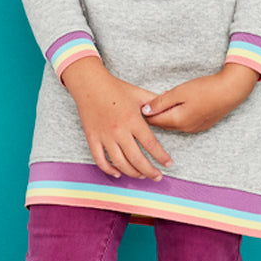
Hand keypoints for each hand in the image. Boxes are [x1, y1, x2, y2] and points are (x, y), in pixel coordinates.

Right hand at [61, 57, 173, 179]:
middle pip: (137, 159)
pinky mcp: (92, 138)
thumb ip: (155, 101)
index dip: (161, 157)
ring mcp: (104, 136)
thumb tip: (171, 103)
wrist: (89, 84)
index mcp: (133, 120)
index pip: (151, 144)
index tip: (168, 164)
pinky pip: (100, 160)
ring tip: (142, 175)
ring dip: (132, 173)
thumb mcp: (139, 93)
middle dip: (150, 171)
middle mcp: (119, 131)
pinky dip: (109, 169)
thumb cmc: (116, 89)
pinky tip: (118, 173)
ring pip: (120, 163)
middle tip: (158, 176)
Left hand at [140, 65, 258, 132]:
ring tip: (163, 101)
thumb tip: (145, 111)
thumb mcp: (179, 92)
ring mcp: (195, 128)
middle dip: (154, 115)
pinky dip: (178, 115)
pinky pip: (184, 122)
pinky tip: (180, 104)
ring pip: (174, 123)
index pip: (154, 121)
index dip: (144, 113)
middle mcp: (185, 128)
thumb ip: (160, 102)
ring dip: (167, 114)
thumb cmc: (205, 89)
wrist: (231, 91)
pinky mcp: (203, 124)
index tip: (137, 105)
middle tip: (148, 102)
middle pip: (163, 124)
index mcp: (177, 121)